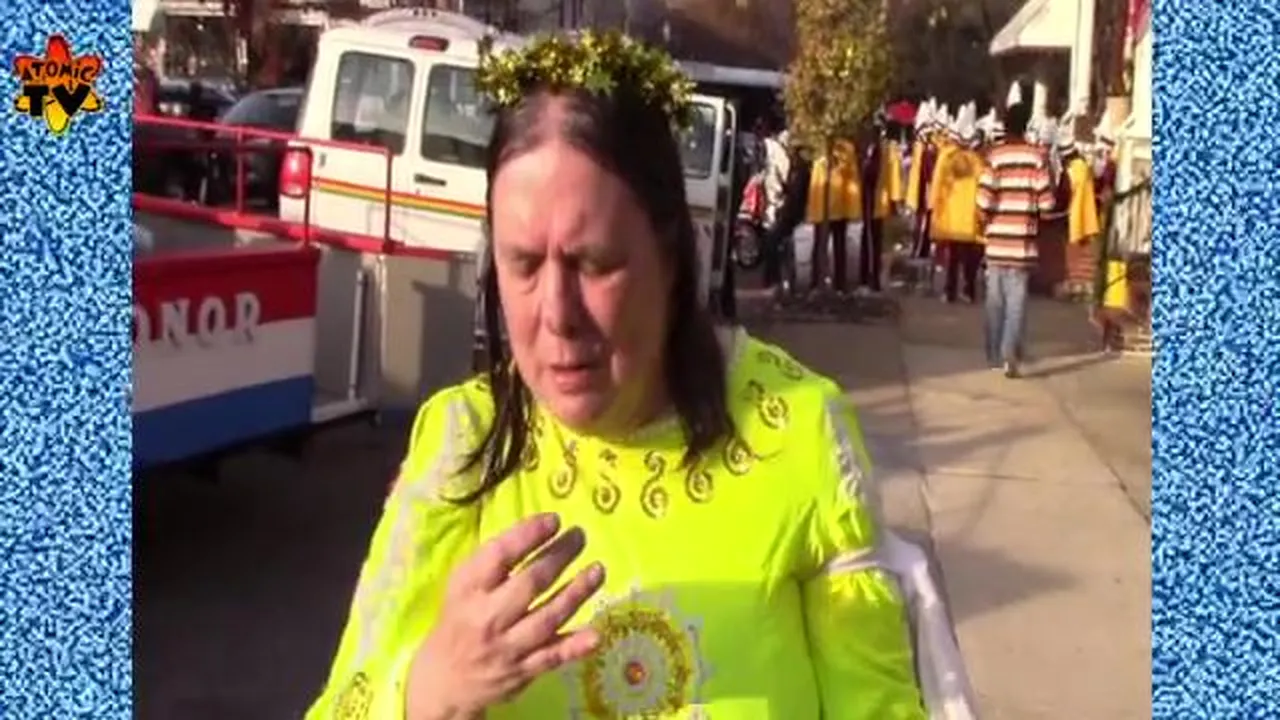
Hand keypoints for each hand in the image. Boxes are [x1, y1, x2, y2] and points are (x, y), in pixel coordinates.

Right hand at [405, 513, 605, 718]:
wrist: (444, 680)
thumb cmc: (458, 619)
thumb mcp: (462, 586)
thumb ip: (492, 563)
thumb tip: (534, 532)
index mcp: (468, 589)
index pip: (500, 556)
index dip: (528, 534)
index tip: (553, 519)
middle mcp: (488, 617)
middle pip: (530, 583)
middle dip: (559, 556)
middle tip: (580, 536)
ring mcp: (508, 646)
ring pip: (548, 617)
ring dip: (576, 593)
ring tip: (598, 570)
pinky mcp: (524, 671)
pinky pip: (553, 657)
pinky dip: (575, 646)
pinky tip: (596, 633)